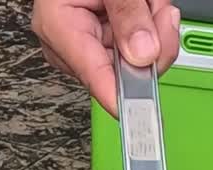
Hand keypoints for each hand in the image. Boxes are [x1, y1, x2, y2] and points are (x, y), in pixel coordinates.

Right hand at [32, 0, 180, 116]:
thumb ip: (127, 12)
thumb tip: (142, 54)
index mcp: (59, 27)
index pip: (97, 79)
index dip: (126, 100)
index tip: (147, 116)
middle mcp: (70, 42)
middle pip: (126, 70)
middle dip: (151, 37)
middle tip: (152, 6)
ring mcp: (89, 43)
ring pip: (140, 59)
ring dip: (153, 25)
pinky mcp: (105, 41)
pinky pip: (140, 47)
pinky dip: (150, 23)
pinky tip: (142, 5)